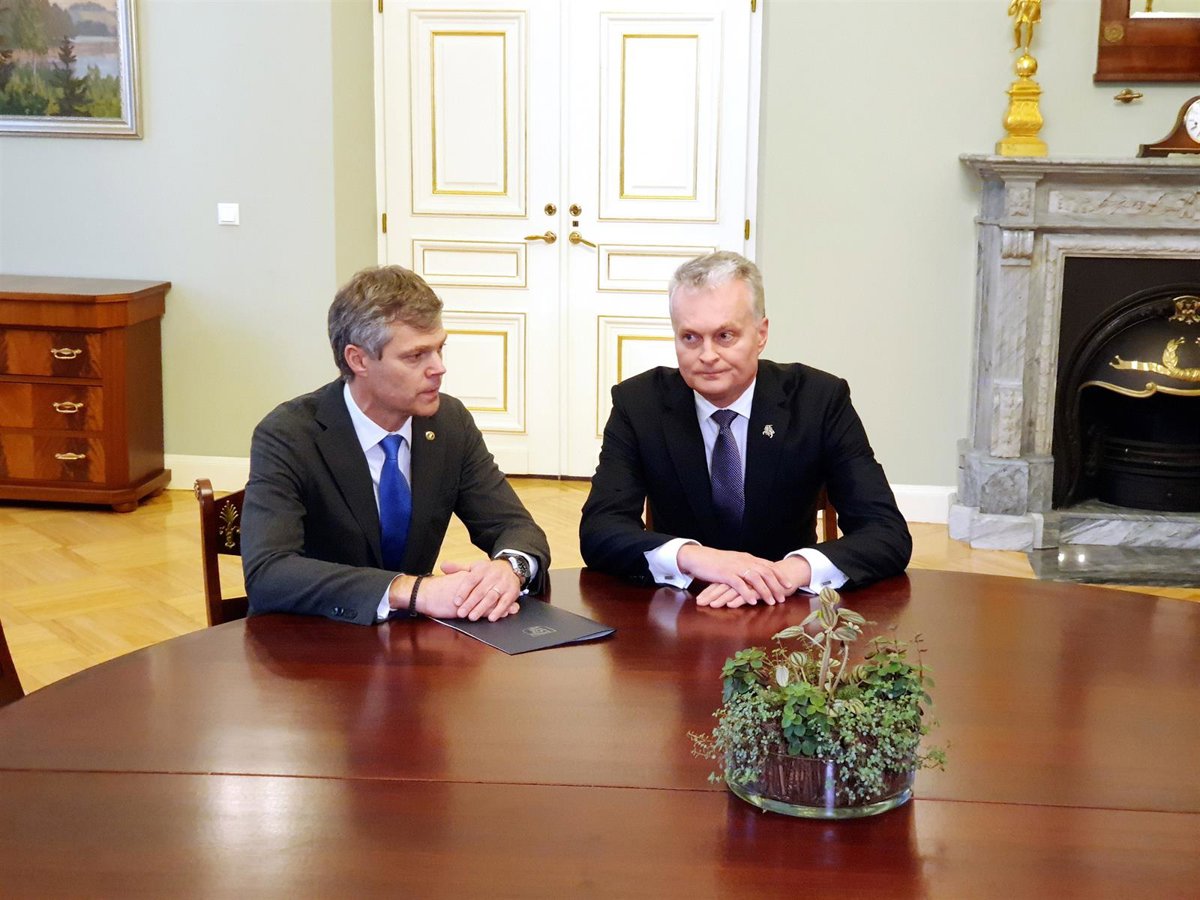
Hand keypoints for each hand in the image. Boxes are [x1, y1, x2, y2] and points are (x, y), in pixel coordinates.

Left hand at [437, 558, 521, 620]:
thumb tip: (443, 566)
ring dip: (482, 608)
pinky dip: (499, 611)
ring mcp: (503, 583)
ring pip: (492, 597)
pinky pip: (505, 602)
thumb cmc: (488, 571)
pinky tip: (491, 618)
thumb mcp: (474, 567)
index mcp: (482, 569)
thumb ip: (458, 568)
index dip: (463, 591)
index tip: (456, 602)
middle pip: (480, 590)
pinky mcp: (512, 592)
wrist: (510, 568)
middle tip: (461, 613)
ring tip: (472, 617)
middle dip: (470, 603)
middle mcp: (493, 575)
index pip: (471, 580)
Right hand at [677, 545, 793, 607]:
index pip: (768, 566)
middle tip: (783, 597)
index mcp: (747, 558)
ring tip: (772, 602)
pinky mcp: (725, 574)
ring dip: (765, 591)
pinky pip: (739, 584)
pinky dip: (747, 593)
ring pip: (755, 578)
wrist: (698, 557)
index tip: (788, 585)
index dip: (779, 575)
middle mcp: (744, 561)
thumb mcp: (734, 561)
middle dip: (776, 585)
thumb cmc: (715, 561)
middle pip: (765, 572)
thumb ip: (745, 565)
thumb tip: (756, 573)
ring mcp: (735, 567)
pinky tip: (752, 602)